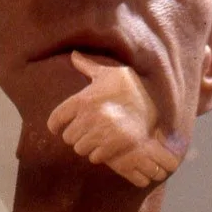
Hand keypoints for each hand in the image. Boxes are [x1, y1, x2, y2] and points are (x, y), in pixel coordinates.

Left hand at [45, 52, 186, 187]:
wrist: (157, 102)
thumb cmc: (130, 86)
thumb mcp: (109, 73)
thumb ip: (88, 66)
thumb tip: (72, 54)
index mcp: (83, 99)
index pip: (56, 119)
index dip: (55, 125)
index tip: (56, 128)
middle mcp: (89, 117)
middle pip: (68, 137)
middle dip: (75, 135)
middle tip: (84, 131)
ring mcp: (101, 133)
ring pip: (80, 148)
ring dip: (86, 145)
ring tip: (96, 138)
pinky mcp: (113, 146)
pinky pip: (95, 157)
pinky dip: (99, 154)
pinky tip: (106, 145)